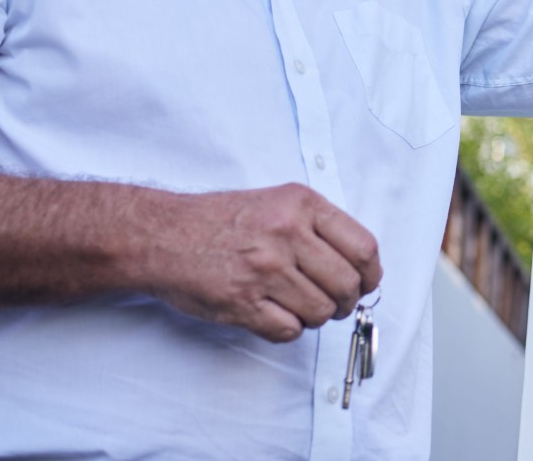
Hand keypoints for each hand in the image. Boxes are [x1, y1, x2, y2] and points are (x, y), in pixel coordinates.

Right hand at [142, 183, 381, 342]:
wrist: (162, 235)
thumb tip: (361, 266)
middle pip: (346, 285)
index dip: (370, 274)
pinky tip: (274, 314)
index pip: (362, 248)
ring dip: (315, 316)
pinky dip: (288, 329)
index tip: (366, 283)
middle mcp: (286, 234)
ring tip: (297, 305)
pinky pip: (289, 330)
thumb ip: (319, 227)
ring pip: (320, 312)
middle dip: (346, 301)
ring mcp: (263, 270)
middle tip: (334, 302)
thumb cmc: (221, 220)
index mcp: (301, 205)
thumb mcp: (278, 202)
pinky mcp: (241, 302)